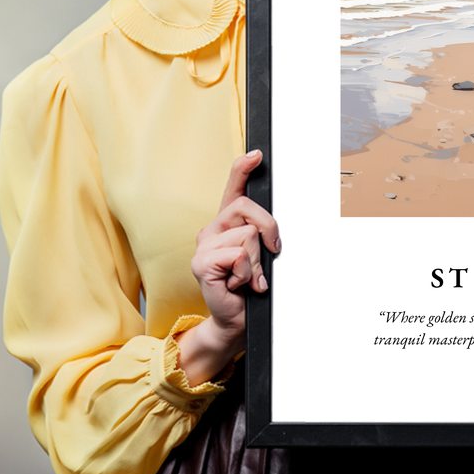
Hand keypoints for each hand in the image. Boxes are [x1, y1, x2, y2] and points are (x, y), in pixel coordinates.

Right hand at [176, 150, 280, 384]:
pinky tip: (238, 284)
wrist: (237, 319)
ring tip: (248, 277)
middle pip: (248, 208)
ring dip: (257, 261)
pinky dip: (247, 273)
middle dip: (269, 230)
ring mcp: (204, 245)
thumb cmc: (250, 286)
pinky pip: (238, 255)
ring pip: (248, 235)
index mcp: (227, 223)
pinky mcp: (201, 263)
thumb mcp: (261, 254)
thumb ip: (262, 235)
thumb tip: (272, 227)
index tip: (257, 154)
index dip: (243, 168)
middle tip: (270, 253)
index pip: (233, 188)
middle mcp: (212, 229)